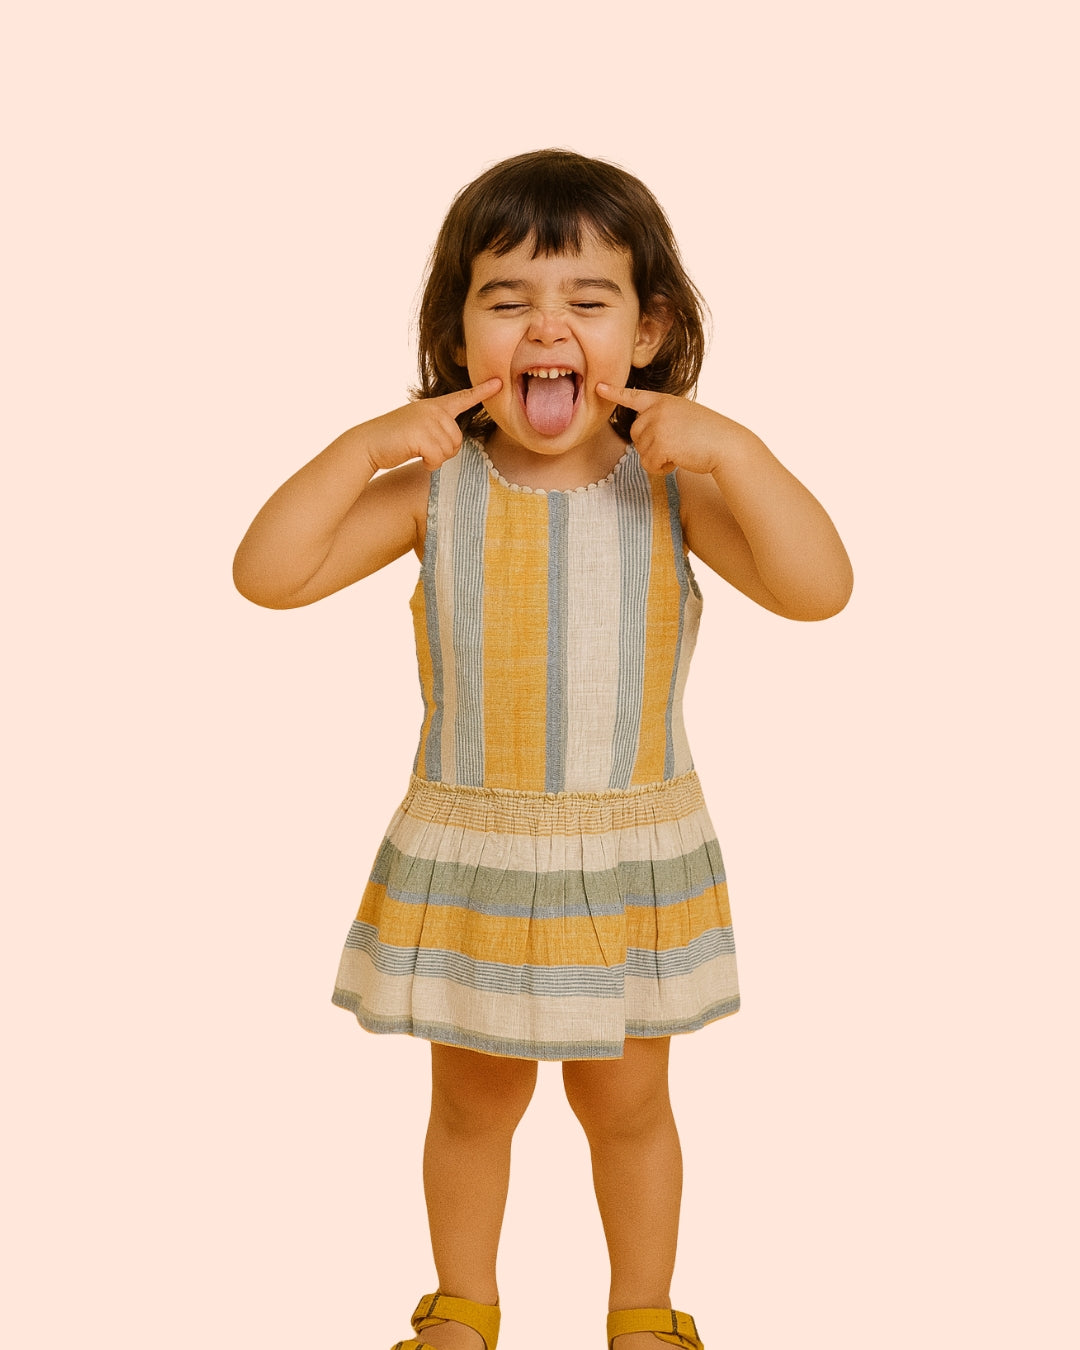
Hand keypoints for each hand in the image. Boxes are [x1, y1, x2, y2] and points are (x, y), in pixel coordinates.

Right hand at [359, 379, 501, 472]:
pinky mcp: (423, 435)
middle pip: (458, 439)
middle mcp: (434, 410)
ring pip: (449, 450)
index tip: (499, 382)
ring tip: (415, 449)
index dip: (482, 391)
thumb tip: (454, 441)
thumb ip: (437, 427)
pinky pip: (439, 458)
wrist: (368, 443)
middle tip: (420, 446)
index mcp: (434, 406)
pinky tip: (414, 455)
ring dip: (435, 458)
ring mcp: (428, 421)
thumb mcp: (418, 425)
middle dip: (443, 451)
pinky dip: (428, 464)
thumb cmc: (393, 439)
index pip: (462, 397)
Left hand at [596, 383, 738, 475]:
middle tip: (677, 445)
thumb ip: (662, 419)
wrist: (726, 445)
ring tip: (681, 451)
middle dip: (652, 446)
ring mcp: (657, 425)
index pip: (634, 396)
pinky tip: (679, 460)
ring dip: (659, 458)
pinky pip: (648, 464)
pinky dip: (662, 468)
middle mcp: (656, 410)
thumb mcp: (683, 416)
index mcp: (663, 401)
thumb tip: (642, 436)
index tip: (598, 387)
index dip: (615, 392)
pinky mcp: (659, 443)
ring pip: (641, 452)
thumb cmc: (709, 435)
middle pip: (635, 434)